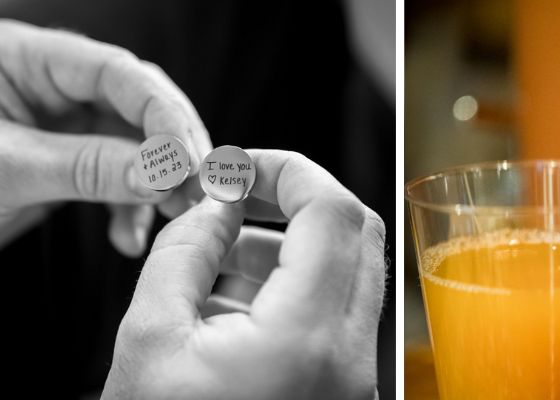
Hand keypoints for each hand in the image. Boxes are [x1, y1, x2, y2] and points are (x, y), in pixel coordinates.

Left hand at [0, 19, 211, 254]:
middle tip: (200, 190)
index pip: (117, 72)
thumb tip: (164, 169)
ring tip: (174, 219)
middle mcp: (51, 87)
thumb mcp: (6, 170)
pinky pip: (116, 179)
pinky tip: (128, 238)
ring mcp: (61, 126)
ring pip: (136, 147)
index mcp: (26, 60)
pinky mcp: (66, 163)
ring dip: (160, 187)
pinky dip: (130, 210)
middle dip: (172, 152)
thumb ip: (87, 165)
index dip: (163, 113)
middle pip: (138, 107)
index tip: (189, 159)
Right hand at [103, 151, 385, 399]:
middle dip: (295, 203)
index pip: (333, 211)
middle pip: (356, 234)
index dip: (289, 170)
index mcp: (306, 337)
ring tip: (220, 262)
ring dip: (290, 249)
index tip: (243, 166)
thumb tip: (217, 201)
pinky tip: (235, 306)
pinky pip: (337, 314)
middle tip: (239, 200)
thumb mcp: (151, 337)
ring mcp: (357, 377)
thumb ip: (186, 250)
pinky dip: (296, 290)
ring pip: (347, 274)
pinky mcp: (348, 389)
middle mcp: (350, 357)